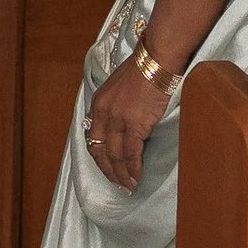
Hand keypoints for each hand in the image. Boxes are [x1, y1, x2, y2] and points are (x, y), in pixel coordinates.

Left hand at [83, 50, 171, 190]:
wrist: (155, 61)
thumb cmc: (142, 70)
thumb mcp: (118, 87)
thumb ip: (115, 106)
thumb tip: (123, 125)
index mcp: (97, 104)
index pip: (92, 137)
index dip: (99, 156)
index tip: (107, 168)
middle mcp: (103, 114)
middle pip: (100, 150)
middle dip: (108, 170)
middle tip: (117, 184)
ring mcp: (117, 120)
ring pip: (115, 155)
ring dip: (121, 174)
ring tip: (128, 186)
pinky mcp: (134, 124)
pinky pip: (132, 153)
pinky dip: (133, 168)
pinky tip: (137, 176)